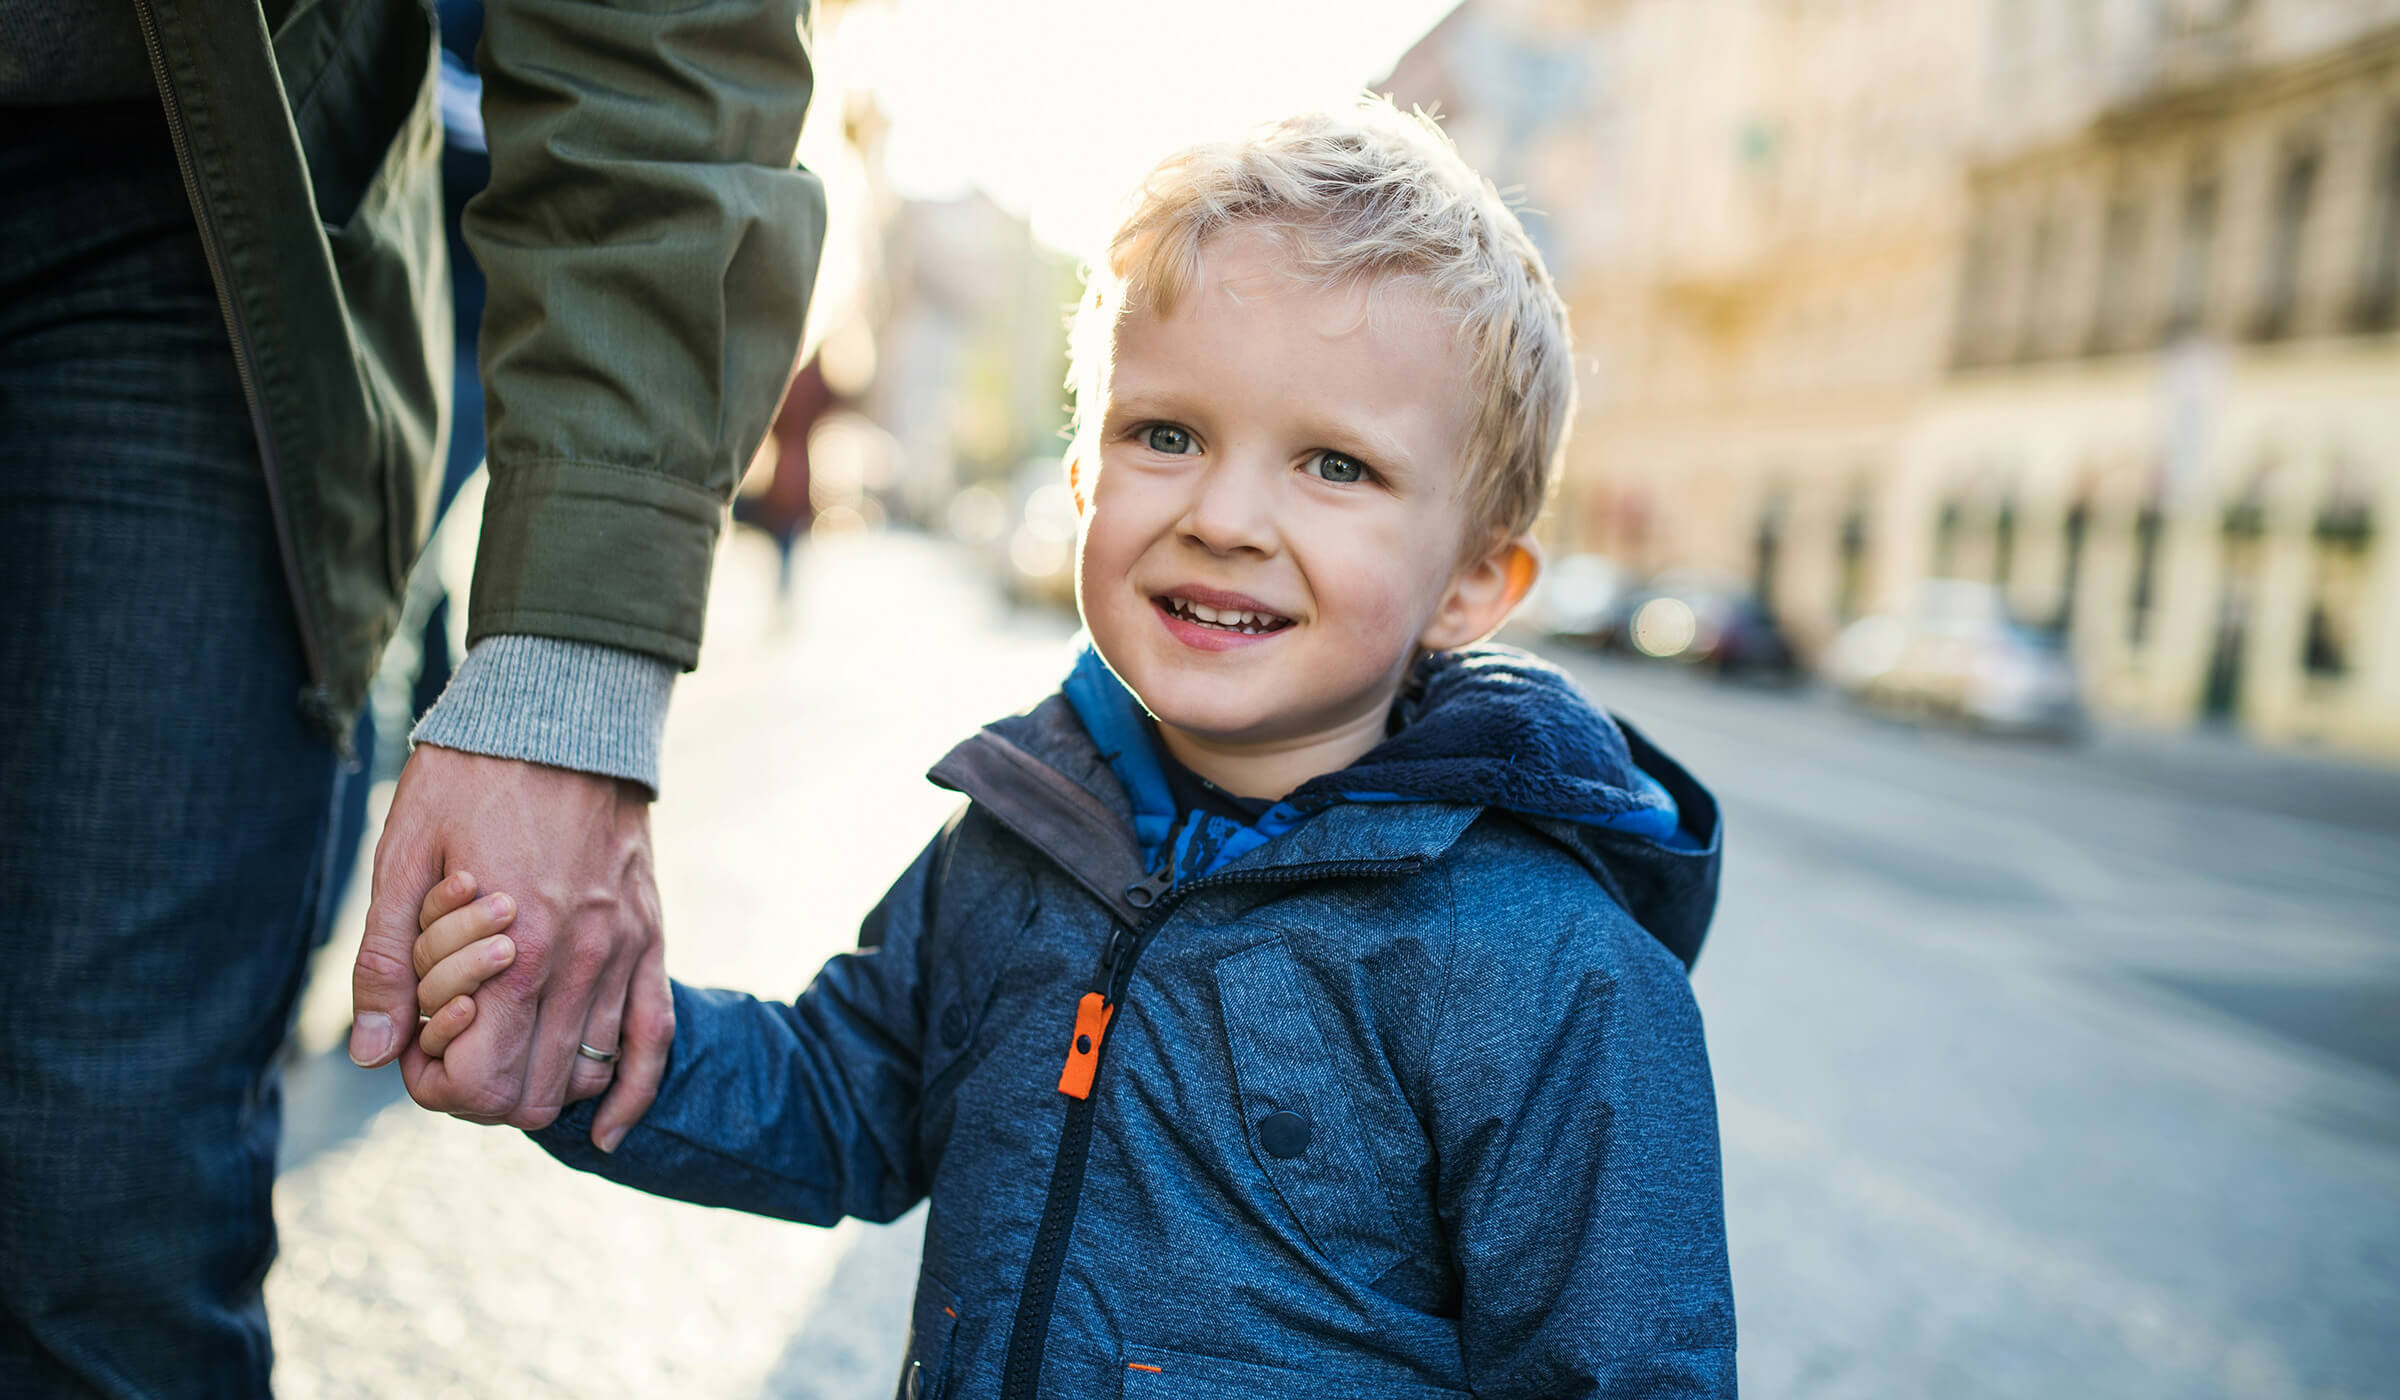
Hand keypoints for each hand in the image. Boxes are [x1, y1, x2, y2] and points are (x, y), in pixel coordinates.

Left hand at [350, 745, 673, 1150]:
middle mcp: (578, 962)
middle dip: (478, 1091)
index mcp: (514, 947)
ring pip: (584, 1077)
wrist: (566, 710)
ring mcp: (622, 952)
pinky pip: (653, 1039)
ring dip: (535, 1083)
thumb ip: (386, 960)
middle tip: (447, 1047)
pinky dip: (629, 1094)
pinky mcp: (649, 937)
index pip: (479, 1082)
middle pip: (531, 1096)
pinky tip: (605, 1128)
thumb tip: (370, 1053)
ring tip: (499, 1041)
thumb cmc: (473, 774)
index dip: (433, 1086)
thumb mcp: (404, 855)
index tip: (411, 1048)